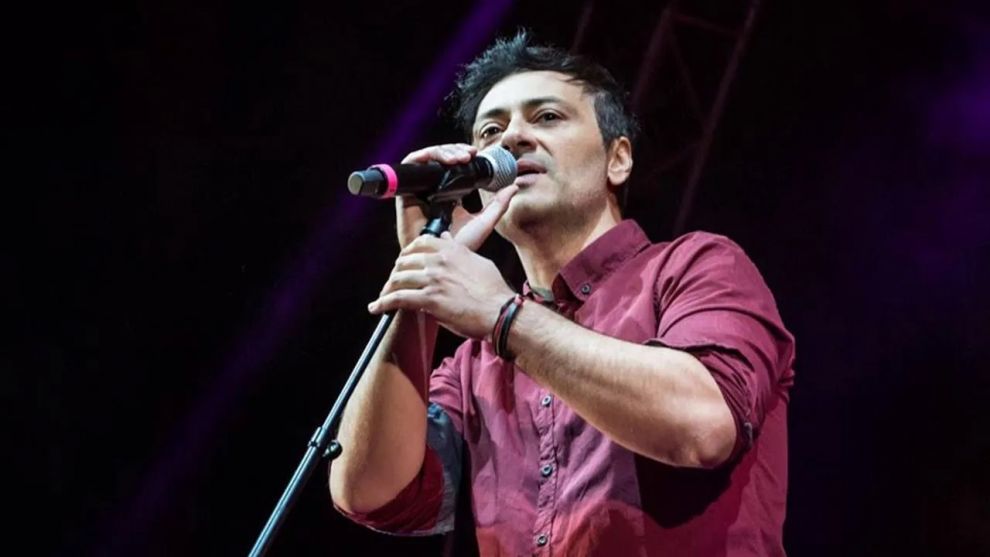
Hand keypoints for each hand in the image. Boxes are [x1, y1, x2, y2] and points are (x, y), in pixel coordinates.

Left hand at [369, 185, 517, 338]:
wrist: (499, 311)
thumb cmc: (494, 291)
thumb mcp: (479, 262)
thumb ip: (460, 252)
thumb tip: (448, 240)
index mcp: (452, 250)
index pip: (421, 242)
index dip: (409, 251)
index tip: (405, 258)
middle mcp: (439, 261)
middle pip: (406, 260)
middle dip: (396, 271)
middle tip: (394, 280)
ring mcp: (433, 279)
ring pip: (399, 278)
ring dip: (388, 288)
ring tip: (383, 295)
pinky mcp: (429, 299)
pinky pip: (398, 298)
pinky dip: (384, 303)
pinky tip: (376, 308)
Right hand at [396, 143, 515, 250]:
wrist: (441, 260)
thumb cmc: (459, 246)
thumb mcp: (484, 222)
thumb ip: (499, 205)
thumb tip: (513, 186)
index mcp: (449, 194)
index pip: (453, 166)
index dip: (462, 155)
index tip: (476, 154)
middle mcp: (433, 189)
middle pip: (441, 159)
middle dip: (454, 151)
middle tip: (469, 155)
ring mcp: (420, 190)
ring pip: (427, 159)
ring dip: (443, 152)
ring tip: (459, 158)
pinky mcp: (406, 192)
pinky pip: (410, 166)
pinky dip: (424, 157)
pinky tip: (440, 160)